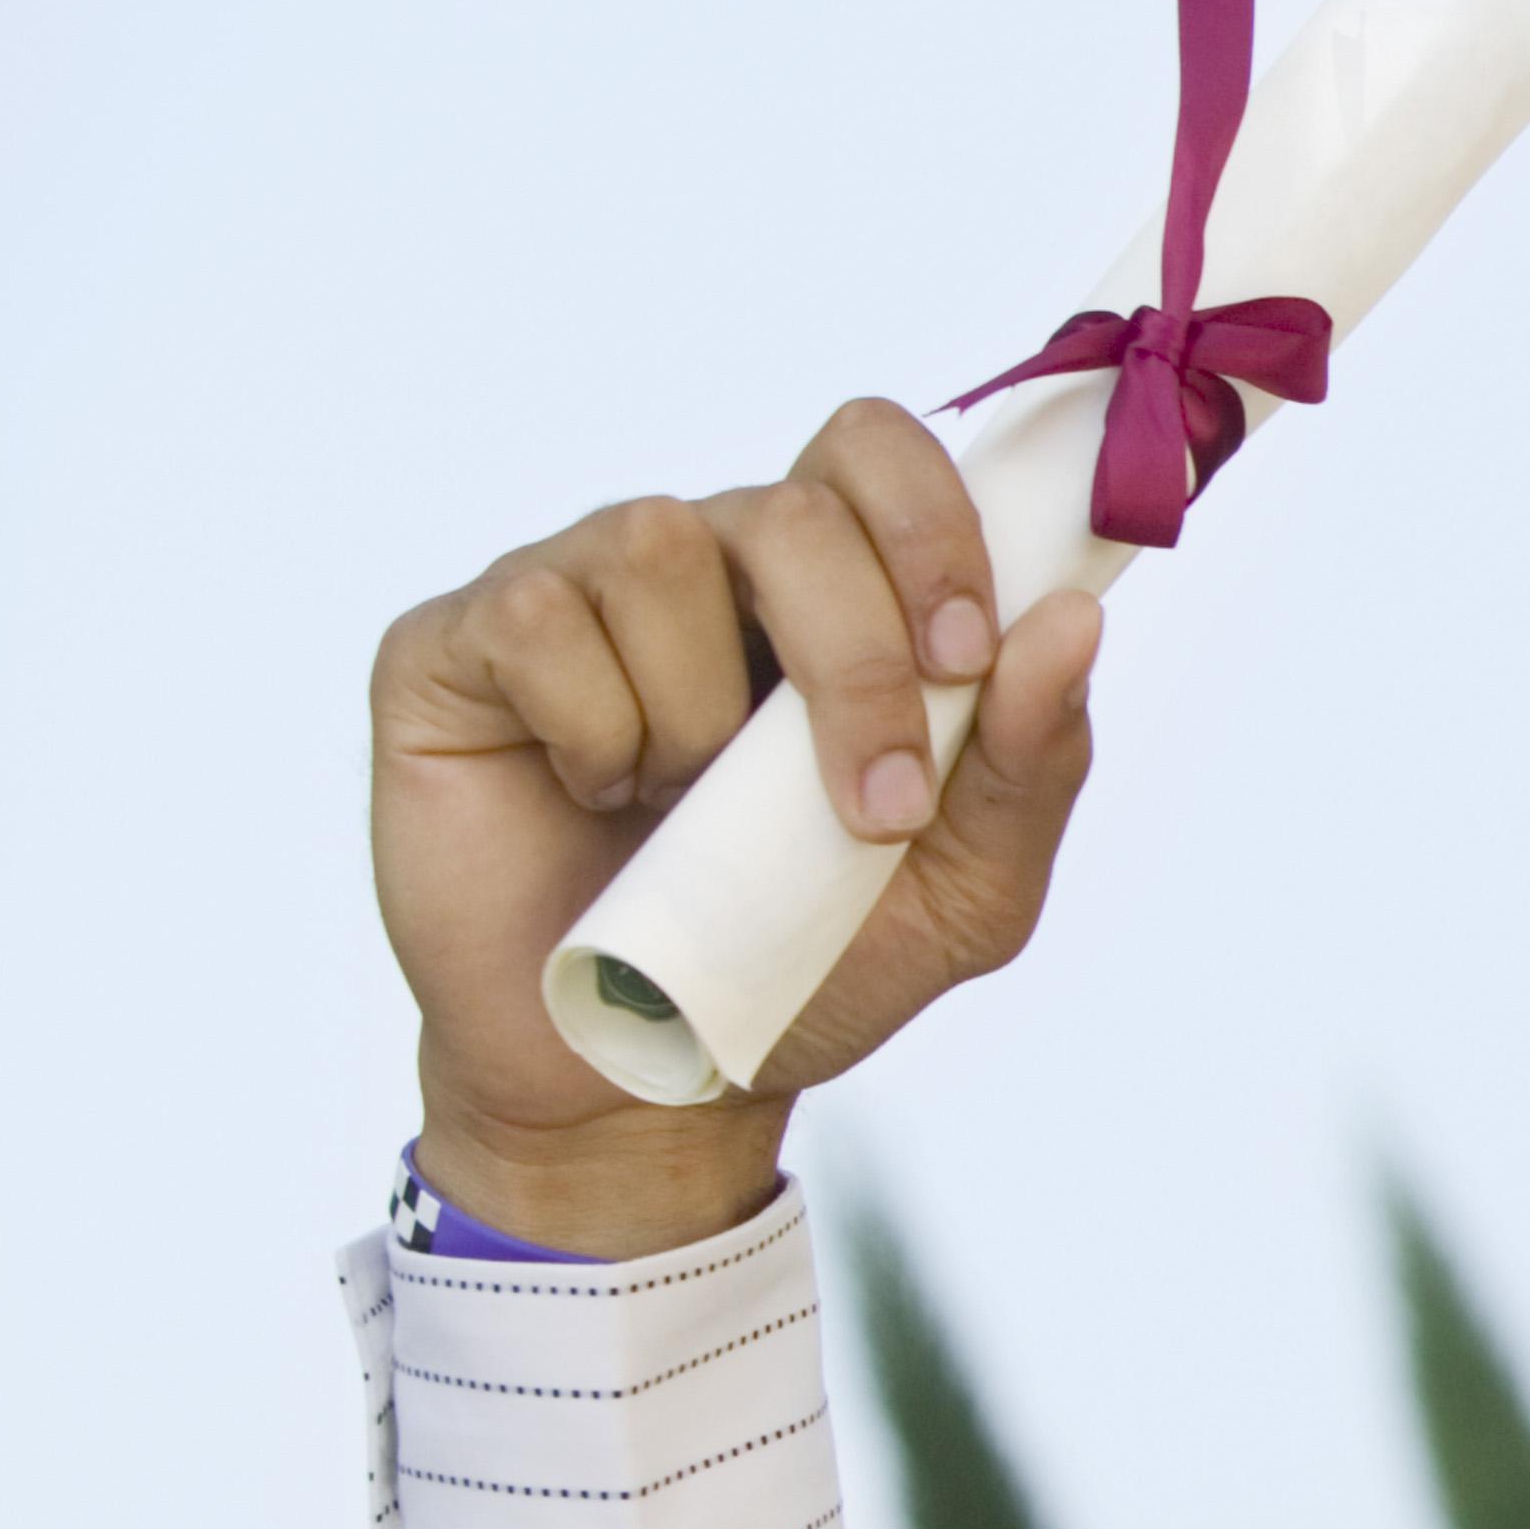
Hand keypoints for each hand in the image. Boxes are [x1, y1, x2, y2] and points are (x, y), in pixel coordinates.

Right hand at [377, 399, 1106, 1251]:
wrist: (651, 1077)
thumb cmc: (805, 963)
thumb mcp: (965, 894)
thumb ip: (1032, 763)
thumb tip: (1074, 621)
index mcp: (825, 589)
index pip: (870, 451)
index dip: (928, 522)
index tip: (961, 657)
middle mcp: (697, 564)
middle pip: (787, 507)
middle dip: (852, 658)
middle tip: (870, 803)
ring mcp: (569, 590)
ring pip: (656, 545)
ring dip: (706, 711)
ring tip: (694, 807)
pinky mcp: (455, 646)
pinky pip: (536, 620)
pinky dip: (593, 726)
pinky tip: (593, 792)